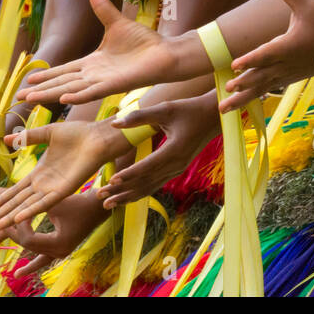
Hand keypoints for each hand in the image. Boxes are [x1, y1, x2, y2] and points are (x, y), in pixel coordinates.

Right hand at [0, 119, 130, 231]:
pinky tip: (18, 218)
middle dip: (0, 214)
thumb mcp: (47, 133)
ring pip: (27, 207)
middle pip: (17, 203)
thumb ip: (28, 137)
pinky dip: (31, 210)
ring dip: (10, 217)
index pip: (16, 190)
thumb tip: (5, 138)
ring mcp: (54, 189)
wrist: (98, 136)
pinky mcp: (65, 190)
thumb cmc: (78, 133)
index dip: (1, 200)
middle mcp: (45, 185)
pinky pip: (45, 203)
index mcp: (40, 173)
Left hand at [6, 192, 107, 259]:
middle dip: (16, 235)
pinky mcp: (61, 250)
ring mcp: (60, 253)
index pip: (29, 240)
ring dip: (20, 250)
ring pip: (34, 257)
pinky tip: (19, 273)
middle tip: (1, 225)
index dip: (19, 226)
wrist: (96, 208)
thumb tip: (14, 211)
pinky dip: (31, 265)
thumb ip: (36, 209)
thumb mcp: (55, 203)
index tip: (18, 212)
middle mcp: (59, 252)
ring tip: (1, 257)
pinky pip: (43, 260)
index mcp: (58, 243)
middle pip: (29, 247)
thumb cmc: (78, 203)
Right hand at [18, 0, 175, 105]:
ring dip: (51, 94)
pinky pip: (94, 91)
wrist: (166, 52)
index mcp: (93, 63)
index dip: (46, 75)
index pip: (64, 70)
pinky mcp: (116, 85)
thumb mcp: (116, 22)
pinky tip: (64, 99)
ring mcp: (104, 81)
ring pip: (72, 90)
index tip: (27, 80)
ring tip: (30, 100)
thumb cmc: (143, 42)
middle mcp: (95, 75)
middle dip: (40, 91)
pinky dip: (79, 95)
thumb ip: (102, 8)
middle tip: (18, 97)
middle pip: (62, 83)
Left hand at [96, 93, 220, 208]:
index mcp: (174, 150)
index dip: (129, 175)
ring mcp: (177, 169)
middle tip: (101, 197)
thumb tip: (115, 123)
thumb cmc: (189, 109)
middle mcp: (176, 164)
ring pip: (149, 187)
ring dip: (128, 196)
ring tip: (108, 204)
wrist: (212, 118)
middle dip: (122, 191)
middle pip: (146, 182)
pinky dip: (140, 192)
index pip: (147, 167)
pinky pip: (155, 184)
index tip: (111, 181)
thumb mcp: (165, 109)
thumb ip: (139, 117)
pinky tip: (126, 198)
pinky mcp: (176, 170)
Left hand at [222, 0, 313, 112]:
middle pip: (260, 76)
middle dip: (242, 86)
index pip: (266, 53)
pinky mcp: (289, 78)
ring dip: (242, 98)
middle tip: (225, 93)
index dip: (250, 59)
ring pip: (261, 87)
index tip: (234, 67)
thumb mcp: (307, 3)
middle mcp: (287, 62)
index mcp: (289, 45)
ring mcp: (288, 73)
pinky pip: (268, 89)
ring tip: (223, 108)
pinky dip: (254, 97)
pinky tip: (241, 103)